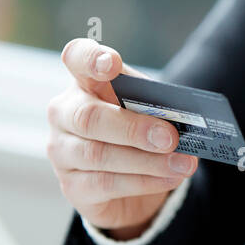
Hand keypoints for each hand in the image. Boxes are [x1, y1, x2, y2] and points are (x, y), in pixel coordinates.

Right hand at [46, 38, 198, 238]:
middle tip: (170, 138)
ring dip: (147, 161)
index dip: (90, 59)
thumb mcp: (149, 111)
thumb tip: (180, 123)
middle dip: (134, 129)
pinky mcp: (72, 186)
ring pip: (98, 155)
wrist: (136, 180)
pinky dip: (144, 181)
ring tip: (182, 163)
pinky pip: (106, 184)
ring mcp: (62, 151)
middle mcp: (64, 113)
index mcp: (84, 82)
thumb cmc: (140, 132)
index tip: (111, 63)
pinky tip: (170, 178)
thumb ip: (157, 108)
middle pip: (88, 117)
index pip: (77, 58)